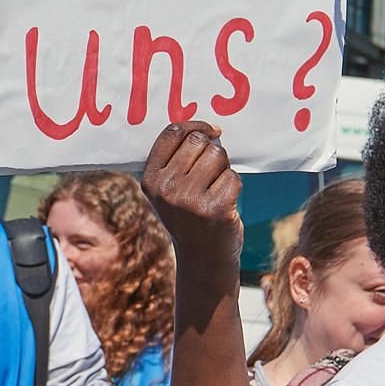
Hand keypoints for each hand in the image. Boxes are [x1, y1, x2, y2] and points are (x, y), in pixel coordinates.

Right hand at [141, 122, 242, 268]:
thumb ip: (178, 158)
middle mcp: (165, 188)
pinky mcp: (214, 209)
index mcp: (150, 179)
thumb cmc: (190, 217)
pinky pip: (233, 177)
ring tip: (215, 190)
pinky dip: (234, 187)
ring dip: (223, 169)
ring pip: (218, 155)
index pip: (173, 132)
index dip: (196, 125)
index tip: (212, 131)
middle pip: (198, 141)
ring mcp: (189, 199)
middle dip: (211, 152)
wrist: (203, 260)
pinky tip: (225, 204)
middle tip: (211, 176)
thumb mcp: (169, 190)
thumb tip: (210, 128)